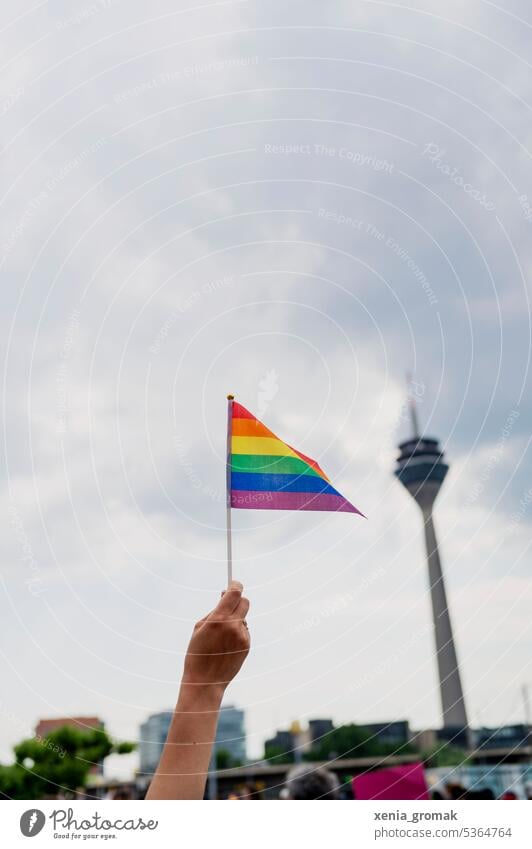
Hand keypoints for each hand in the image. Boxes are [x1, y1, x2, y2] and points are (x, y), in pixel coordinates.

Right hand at [181, 580, 249, 695]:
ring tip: (221, 636)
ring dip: (236, 620)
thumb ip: (214, 610)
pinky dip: (237, 633)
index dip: (235, 585)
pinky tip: (226, 646)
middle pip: (245, 602)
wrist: (205, 682)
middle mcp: (233, 626)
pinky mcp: (247, 646)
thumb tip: (225, 596)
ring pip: (243, 618)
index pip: (235, 592)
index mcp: (219, 619)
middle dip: (238, 600)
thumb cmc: (197, 653)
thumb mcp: (199, 627)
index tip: (233, 583)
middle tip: (229, 603)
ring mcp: (242, 637)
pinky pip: (244, 632)